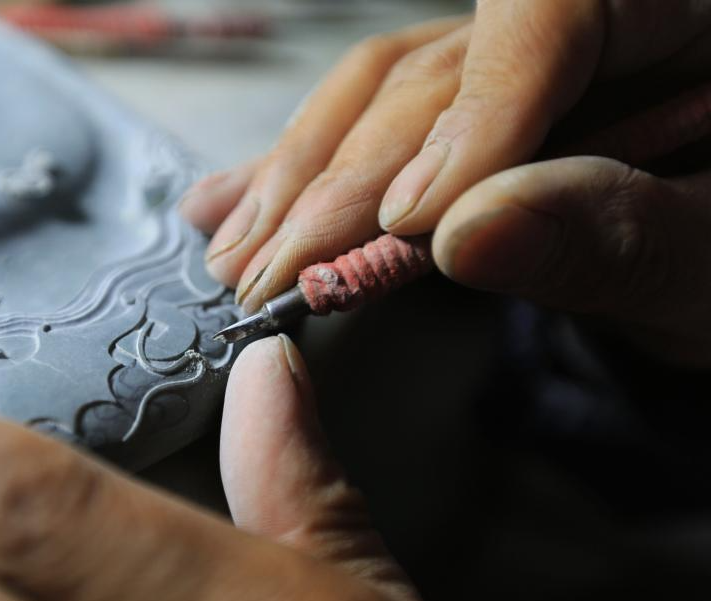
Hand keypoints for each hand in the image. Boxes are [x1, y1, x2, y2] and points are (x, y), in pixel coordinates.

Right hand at [180, 2, 710, 363]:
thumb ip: (615, 239)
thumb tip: (467, 234)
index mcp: (668, 18)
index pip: (549, 14)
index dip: (471, 112)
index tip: (411, 222)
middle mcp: (573, 28)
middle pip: (431, 75)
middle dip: (343, 184)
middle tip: (278, 276)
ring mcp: (506, 66)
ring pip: (379, 94)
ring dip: (299, 181)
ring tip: (241, 255)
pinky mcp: (464, 109)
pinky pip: (372, 119)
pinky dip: (302, 170)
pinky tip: (232, 201)